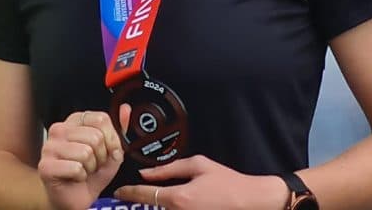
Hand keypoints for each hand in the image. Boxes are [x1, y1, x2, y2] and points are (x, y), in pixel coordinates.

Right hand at [38, 106, 126, 209]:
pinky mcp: (46, 166)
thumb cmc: (88, 174)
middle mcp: (60, 129)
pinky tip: (74, 178)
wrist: (71, 198)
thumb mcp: (109, 153)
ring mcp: (50, 147)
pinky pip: (76, 168)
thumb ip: (118, 132)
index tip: (107, 151)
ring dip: (91, 169)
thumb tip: (126, 110)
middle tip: (92, 164)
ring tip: (84, 171)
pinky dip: (81, 178)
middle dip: (101, 157)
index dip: (111, 139)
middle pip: (95, 137)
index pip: (101, 119)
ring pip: (86, 153)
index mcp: (74, 121)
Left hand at [116, 155, 288, 208]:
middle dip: (141, 205)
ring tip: (145, 200)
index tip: (118, 192)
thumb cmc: (226, 181)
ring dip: (155, 208)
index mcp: (179, 199)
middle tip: (128, 199)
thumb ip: (169, 169)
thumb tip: (146, 173)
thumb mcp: (197, 165)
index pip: (146, 196)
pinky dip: (170, 209)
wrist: (252, 202)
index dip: (129, 193)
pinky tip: (168, 204)